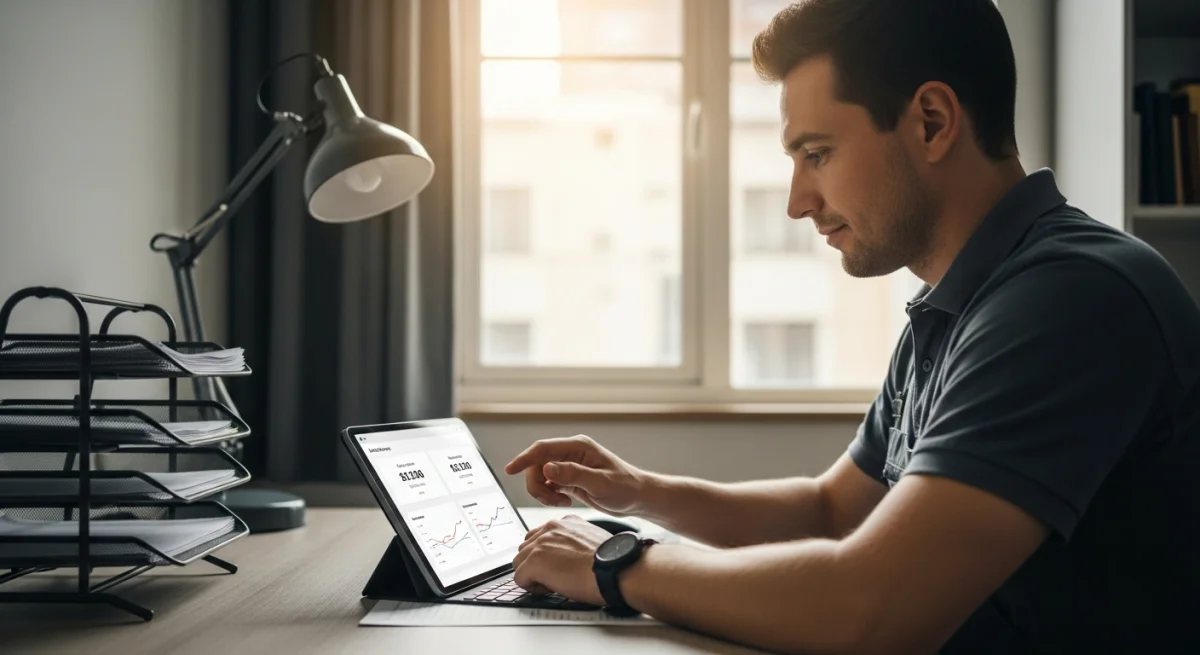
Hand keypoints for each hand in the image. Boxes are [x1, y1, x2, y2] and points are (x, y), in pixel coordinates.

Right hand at [504, 435, 647, 516]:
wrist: (637, 498)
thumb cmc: (625, 488)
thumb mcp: (600, 483)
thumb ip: (573, 475)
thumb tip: (546, 468)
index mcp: (578, 447)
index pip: (542, 449)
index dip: (524, 459)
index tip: (509, 470)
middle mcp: (571, 453)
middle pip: (537, 464)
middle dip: (537, 484)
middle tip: (552, 500)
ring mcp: (569, 465)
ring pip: (540, 475)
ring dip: (543, 492)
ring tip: (561, 502)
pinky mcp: (569, 477)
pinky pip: (548, 484)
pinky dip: (550, 495)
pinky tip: (565, 501)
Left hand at [512, 515, 610, 604]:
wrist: (616, 569)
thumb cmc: (611, 561)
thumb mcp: (591, 539)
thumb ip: (572, 541)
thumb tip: (565, 556)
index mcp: (564, 522)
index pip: (539, 536)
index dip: (545, 555)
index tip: (557, 565)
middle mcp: (550, 528)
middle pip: (525, 548)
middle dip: (536, 564)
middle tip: (556, 576)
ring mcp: (540, 544)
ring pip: (519, 563)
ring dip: (533, 575)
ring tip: (554, 583)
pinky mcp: (535, 562)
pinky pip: (520, 579)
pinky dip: (532, 587)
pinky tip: (551, 588)